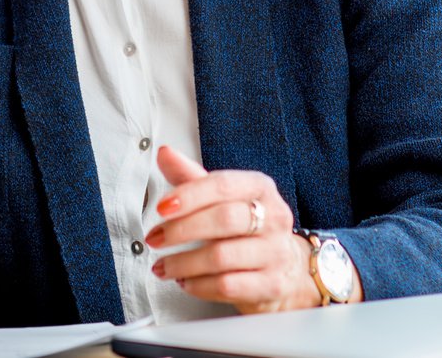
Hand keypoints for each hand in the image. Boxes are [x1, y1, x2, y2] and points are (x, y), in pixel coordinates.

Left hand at [145, 145, 352, 313]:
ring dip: (183, 263)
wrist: (286, 266)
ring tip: (163, 265)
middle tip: (156, 238)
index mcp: (260, 187)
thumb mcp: (224, 198)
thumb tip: (165, 154)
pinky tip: (186, 281)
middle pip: (224, 219)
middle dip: (181, 230)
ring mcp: (275, 252)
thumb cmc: (250, 227)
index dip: (189, 195)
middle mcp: (274, 217)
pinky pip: (228, 286)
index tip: (161, 207)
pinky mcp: (271, 285)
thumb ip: (192, 178)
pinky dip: (199, 285)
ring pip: (222, 257)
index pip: (222, 185)